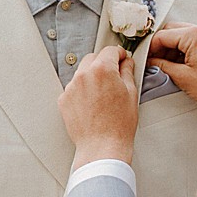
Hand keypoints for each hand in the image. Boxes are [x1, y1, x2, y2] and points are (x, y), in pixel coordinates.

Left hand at [60, 47, 137, 167]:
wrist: (102, 146)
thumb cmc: (118, 124)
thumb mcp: (131, 93)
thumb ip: (128, 72)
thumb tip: (126, 63)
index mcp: (102, 70)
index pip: (111, 50)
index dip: (120, 54)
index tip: (123, 59)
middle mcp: (84, 75)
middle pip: (94, 58)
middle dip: (104, 63)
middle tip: (115, 76)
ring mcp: (71, 87)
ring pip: (83, 72)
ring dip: (93, 76)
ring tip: (104, 94)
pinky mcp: (64, 100)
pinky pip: (74, 87)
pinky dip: (83, 90)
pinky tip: (94, 103)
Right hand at [148, 24, 196, 135]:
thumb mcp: (182, 77)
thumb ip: (161, 65)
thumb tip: (149, 61)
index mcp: (194, 34)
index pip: (162, 35)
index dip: (150, 48)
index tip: (143, 59)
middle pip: (170, 32)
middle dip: (159, 47)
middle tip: (152, 63)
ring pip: (179, 37)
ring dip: (169, 49)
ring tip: (164, 67)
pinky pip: (190, 42)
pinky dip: (180, 52)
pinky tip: (176, 66)